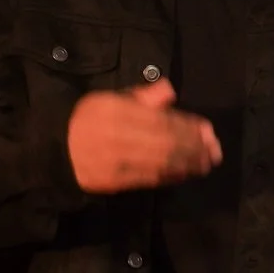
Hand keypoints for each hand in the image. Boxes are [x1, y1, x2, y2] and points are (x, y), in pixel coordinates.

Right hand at [67, 79, 220, 193]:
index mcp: (116, 111)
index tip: (207, 129)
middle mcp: (118, 136)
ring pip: (161, 163)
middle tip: (214, 149)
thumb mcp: (109, 98)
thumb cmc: (88, 120)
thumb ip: (141, 96)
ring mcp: (117, 162)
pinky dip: (172, 176)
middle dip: (194, 147)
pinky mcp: (116, 181)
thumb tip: (169, 91)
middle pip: (165, 143)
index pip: (160, 120)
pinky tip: (186, 172)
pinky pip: (150, 179)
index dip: (187, 126)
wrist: (58, 152)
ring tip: (207, 162)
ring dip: (188, 163)